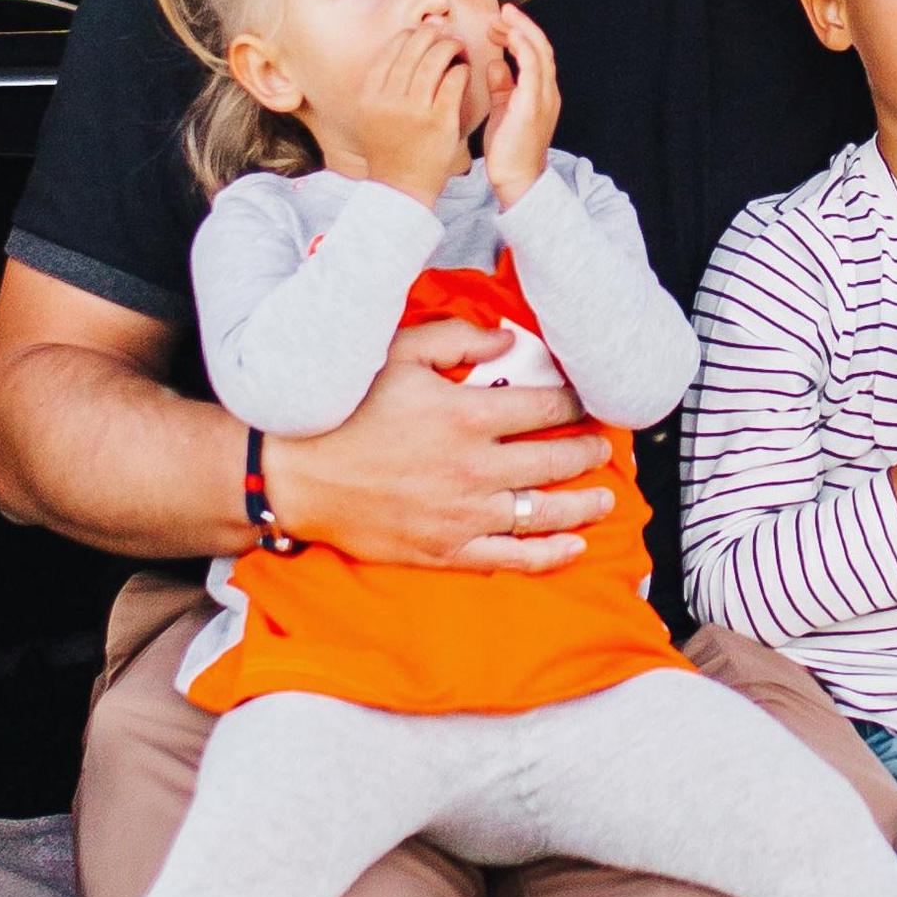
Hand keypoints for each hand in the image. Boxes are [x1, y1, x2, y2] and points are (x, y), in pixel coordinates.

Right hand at [265, 312, 613, 569]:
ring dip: (583, 505)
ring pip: (542, 512)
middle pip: (556, 460)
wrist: (292, 474)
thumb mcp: (398, 353)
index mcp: (466, 415)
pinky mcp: (444, 551)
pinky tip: (574, 547)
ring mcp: (461, 515)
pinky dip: (548, 554)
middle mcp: (473, 468)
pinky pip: (510, 558)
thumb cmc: (343, 409)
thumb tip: (506, 339)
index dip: (577, 402)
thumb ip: (457, 339)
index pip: (547, 407)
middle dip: (588, 452)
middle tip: (603, 447)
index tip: (589, 401)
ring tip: (605, 498)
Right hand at [352, 19, 472, 204]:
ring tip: (457, 46)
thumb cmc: (391, 148)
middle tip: (444, 32)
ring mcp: (413, 111)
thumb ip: (382, 86)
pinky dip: (461, 70)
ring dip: (449, 47)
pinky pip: (453, 82)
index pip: (390, 51)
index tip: (422, 32)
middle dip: (431, 35)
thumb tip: (403, 48)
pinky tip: (464, 69)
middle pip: (412, 51)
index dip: (409, 35)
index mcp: (370, 96)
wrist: (402, 187)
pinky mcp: (439, 122)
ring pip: (433, 62)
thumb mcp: (372, 115)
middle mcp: (388, 101)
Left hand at [481, 2, 560, 208]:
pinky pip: (533, 68)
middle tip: (500, 13)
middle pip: (541, 47)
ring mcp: (543, 98)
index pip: (535, 54)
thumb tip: (495, 64)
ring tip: (503, 18)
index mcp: (541, 93)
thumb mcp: (503, 109)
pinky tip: (510, 36)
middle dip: (521, 25)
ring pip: (540, 52)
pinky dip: (523, 48)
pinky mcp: (533, 105)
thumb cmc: (508, 150)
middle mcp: (547, 92)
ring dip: (521, 30)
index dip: (520, 34)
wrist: (515, 179)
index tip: (498, 23)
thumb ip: (502, 86)